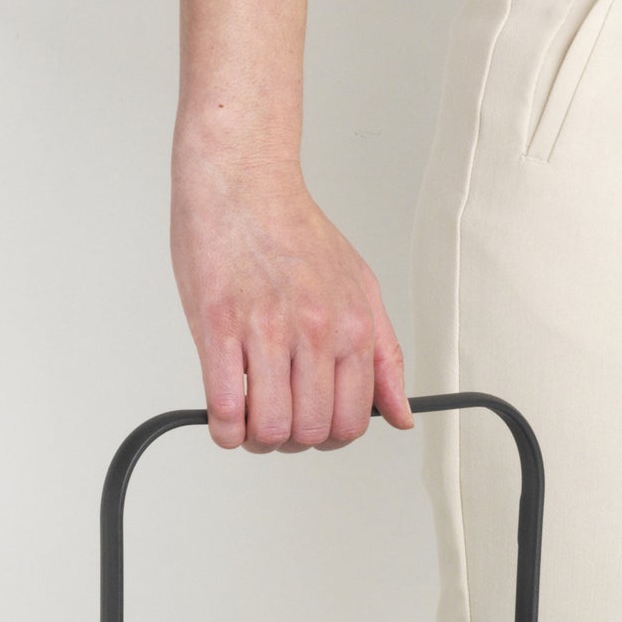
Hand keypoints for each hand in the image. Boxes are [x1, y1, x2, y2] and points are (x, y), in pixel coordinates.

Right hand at [171, 138, 410, 451]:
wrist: (243, 182)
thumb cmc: (290, 231)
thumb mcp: (359, 287)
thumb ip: (383, 356)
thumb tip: (401, 413)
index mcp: (352, 324)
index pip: (355, 420)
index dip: (330, 436)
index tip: (311, 422)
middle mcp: (316, 330)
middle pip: (312, 431)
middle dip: (292, 439)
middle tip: (275, 419)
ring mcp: (268, 330)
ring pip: (271, 428)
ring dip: (256, 437)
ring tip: (248, 416)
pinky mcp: (221, 327)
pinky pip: (225, 408)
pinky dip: (224, 428)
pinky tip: (224, 414)